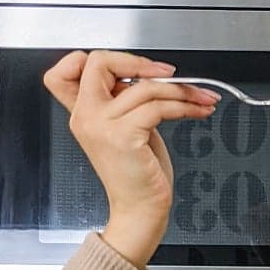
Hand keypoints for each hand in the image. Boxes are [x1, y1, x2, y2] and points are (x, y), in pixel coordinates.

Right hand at [42, 49, 218, 267]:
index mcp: (81, 113)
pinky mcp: (123, 135)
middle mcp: (85, 116)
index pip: (69, 68)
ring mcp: (101, 125)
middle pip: (98, 61)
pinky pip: (158, 106)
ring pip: (144, 87)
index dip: (101, 60)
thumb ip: (122, 100)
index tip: (135, 69)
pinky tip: (197, 111)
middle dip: (139, 62)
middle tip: (168, 73)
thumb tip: (145, 74)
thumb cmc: (136, 174)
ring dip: (181, 89)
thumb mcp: (124, 128)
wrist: (140, 210)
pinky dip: (185, 106)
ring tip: (200, 98)